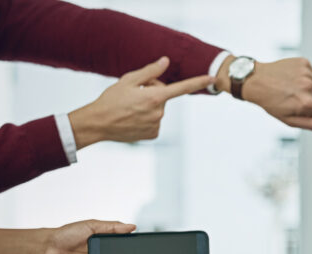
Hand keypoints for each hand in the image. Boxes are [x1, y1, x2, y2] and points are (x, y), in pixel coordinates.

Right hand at [69, 56, 213, 147]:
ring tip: (130, 107)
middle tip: (133, 93)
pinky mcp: (154, 134)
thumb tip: (165, 61)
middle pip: (163, 95)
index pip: (181, 88)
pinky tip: (133, 118)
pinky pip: (155, 121)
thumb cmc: (111, 99)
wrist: (99, 124)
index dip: (198, 82)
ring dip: (148, 105)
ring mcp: (157, 125)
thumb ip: (150, 71)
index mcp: (155, 97)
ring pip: (158, 108)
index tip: (212, 78)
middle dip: (152, 91)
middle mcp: (159, 112)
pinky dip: (147, 118)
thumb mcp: (128, 80)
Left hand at [227, 57, 311, 130]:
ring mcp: (307, 73)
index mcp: (306, 104)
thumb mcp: (289, 121)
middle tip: (296, 100)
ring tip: (293, 90)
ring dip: (311, 90)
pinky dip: (307, 78)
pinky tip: (293, 80)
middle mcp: (309, 87)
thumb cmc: (272, 104)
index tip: (301, 111)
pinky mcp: (304, 63)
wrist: (256, 80)